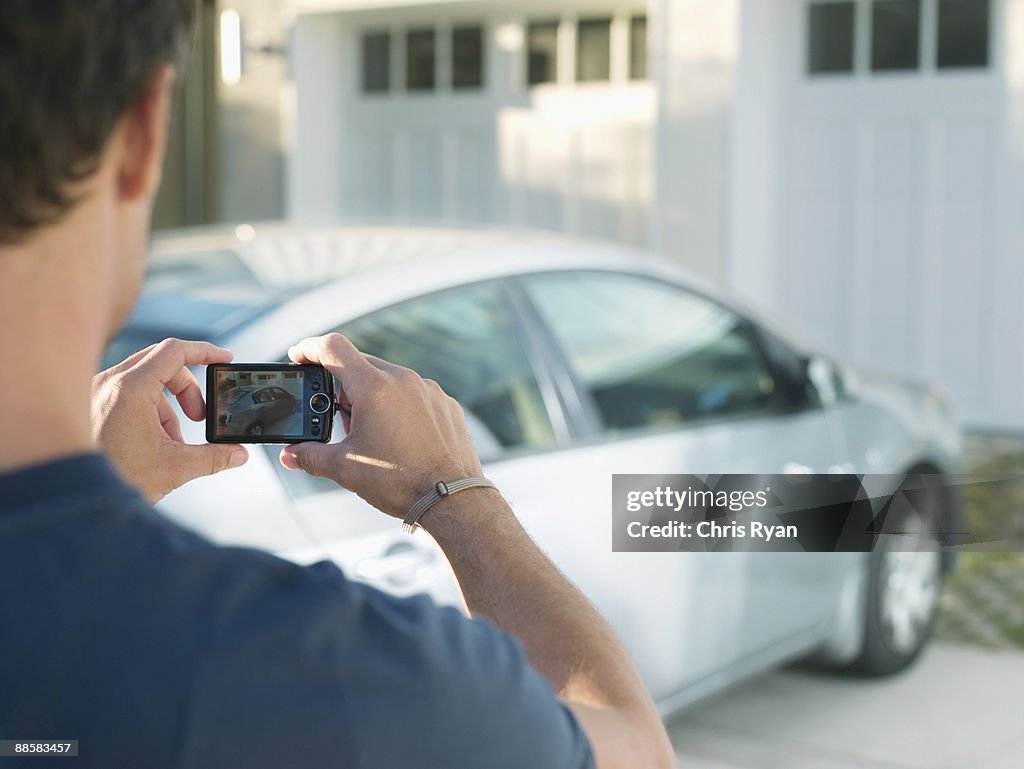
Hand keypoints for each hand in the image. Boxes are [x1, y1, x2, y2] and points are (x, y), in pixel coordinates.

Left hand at [92, 338, 247, 502]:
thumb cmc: (110, 479)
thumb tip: (238, 454)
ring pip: (145, 379)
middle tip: (199, 416)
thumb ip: (213, 457)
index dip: (205, 352)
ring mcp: (96, 391)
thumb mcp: (174, 468)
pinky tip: (151, 441)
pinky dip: (147, 410)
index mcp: (131, 388)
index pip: (175, 351)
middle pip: (162, 362)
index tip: (224, 359)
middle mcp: (109, 382)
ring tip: (171, 440)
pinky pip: (127, 392)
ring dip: (167, 404)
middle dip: (188, 388)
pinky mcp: (90, 405)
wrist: (69, 497)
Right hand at [279, 334, 483, 518]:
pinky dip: (400, 406)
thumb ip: (311, 456)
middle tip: (339, 417)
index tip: (299, 356)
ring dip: (373, 396)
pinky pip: (416, 394)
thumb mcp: (346, 468)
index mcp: (375, 388)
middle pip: (361, 365)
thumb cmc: (400, 481)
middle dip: (343, 386)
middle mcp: (403, 380)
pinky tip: (399, 436)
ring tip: (371, 432)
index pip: (333, 348)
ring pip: (390, 379)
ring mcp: (428, 390)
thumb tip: (290, 455)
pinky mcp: (446, 404)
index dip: (309, 348)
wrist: (450, 499)